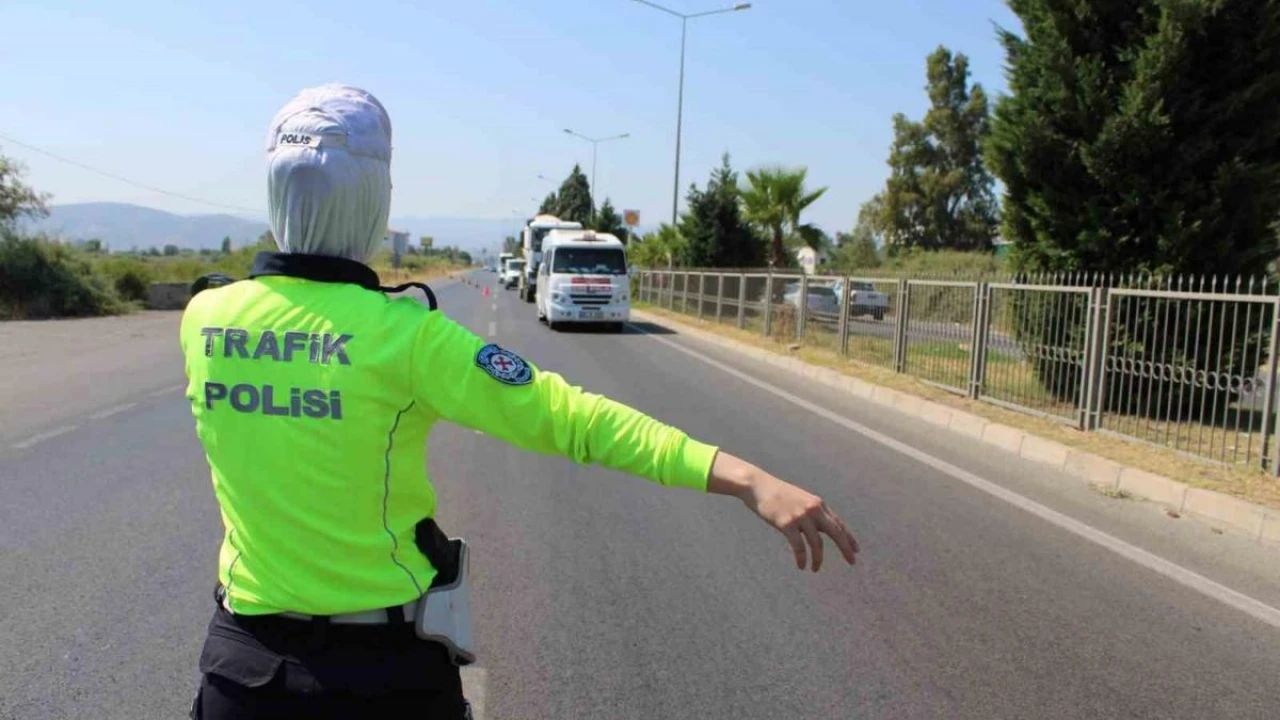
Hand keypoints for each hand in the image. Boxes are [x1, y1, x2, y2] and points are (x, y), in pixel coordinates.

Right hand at [707, 452, 858, 571]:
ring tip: (815, 569)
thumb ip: (812, 513)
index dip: (849, 538)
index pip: (838, 523)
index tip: (855, 551)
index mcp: (818, 504)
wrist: (758, 486)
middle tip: (852, 562)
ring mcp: (801, 516)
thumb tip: (820, 529)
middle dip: (845, 549)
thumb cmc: (777, 494)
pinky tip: (801, 566)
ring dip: (818, 559)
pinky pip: (799, 546)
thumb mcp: (800, 500)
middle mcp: (813, 509)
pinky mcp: (787, 523)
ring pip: (817, 543)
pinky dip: (802, 558)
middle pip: (836, 532)